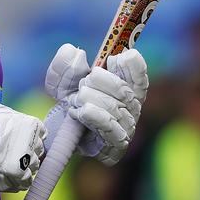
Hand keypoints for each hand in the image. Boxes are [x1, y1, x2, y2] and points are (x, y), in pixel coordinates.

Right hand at [0, 101, 45, 191]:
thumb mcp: (0, 108)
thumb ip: (5, 112)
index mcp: (32, 124)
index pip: (42, 133)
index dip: (35, 138)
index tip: (29, 141)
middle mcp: (34, 140)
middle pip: (39, 150)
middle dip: (32, 152)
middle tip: (23, 155)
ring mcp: (28, 156)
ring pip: (34, 165)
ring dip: (28, 167)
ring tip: (19, 168)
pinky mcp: (20, 170)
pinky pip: (27, 179)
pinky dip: (24, 181)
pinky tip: (19, 181)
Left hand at [44, 43, 147, 165]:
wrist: (60, 133)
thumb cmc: (70, 101)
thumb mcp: (62, 78)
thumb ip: (66, 63)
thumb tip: (76, 53)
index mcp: (126, 86)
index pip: (139, 75)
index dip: (132, 65)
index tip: (113, 58)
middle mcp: (131, 107)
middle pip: (124, 90)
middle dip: (98, 81)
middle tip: (82, 83)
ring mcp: (126, 127)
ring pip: (115, 108)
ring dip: (89, 99)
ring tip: (74, 99)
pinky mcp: (117, 145)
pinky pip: (111, 128)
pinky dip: (93, 116)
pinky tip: (79, 112)